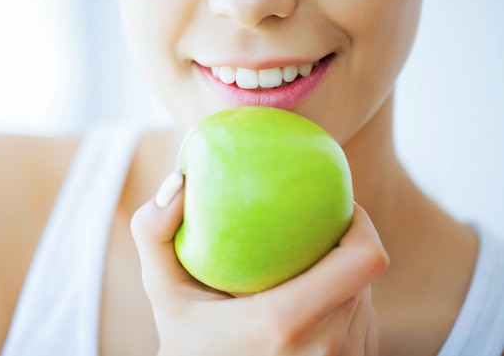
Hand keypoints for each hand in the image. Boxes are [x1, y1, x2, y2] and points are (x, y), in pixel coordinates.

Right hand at [131, 172, 388, 355]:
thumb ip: (154, 233)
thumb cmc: (188, 346)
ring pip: (365, 300)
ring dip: (341, 277)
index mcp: (283, 323)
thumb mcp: (162, 293)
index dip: (361, 223)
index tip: (336, 206)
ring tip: (304, 269)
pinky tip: (310, 306)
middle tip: (309, 230)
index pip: (363, 259)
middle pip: (363, 275)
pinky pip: (362, 326)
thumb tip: (179, 181)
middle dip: (341, 245)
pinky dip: (343, 308)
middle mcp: (324, 349)